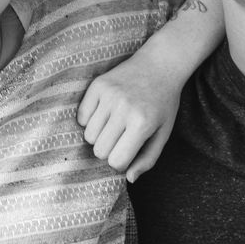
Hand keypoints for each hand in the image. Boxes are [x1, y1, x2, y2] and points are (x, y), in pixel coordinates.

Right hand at [78, 60, 180, 181]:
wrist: (160, 65)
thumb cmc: (163, 104)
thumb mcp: (163, 134)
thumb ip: (148, 159)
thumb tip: (129, 178)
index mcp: (142, 124)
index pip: (116, 161)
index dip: (120, 162)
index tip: (127, 153)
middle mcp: (124, 108)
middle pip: (99, 150)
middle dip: (109, 150)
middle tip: (121, 138)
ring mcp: (108, 95)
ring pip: (88, 136)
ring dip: (99, 136)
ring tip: (114, 125)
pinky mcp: (97, 85)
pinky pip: (81, 117)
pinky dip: (90, 120)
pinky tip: (105, 113)